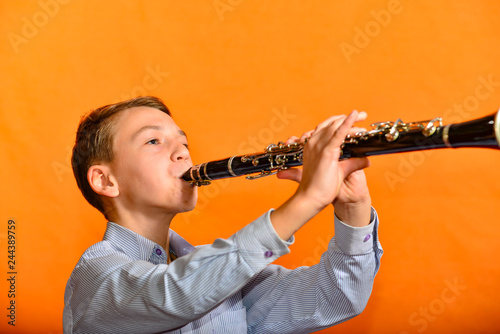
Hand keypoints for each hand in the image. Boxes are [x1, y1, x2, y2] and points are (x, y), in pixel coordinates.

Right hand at [277, 110, 370, 225]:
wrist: (311, 199)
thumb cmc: (320, 188)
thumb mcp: (339, 171)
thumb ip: (352, 163)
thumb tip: (367, 160)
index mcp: (313, 147)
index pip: (326, 128)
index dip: (339, 121)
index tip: (353, 118)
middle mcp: (314, 144)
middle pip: (331, 124)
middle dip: (346, 117)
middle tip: (362, 114)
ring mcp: (319, 147)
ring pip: (336, 126)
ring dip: (350, 119)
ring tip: (362, 115)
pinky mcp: (326, 152)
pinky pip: (338, 134)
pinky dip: (347, 123)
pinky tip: (354, 116)